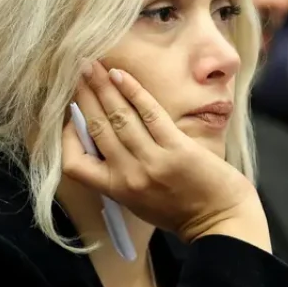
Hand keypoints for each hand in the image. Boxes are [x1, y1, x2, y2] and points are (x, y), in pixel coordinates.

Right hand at [63, 61, 268, 248]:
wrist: (220, 220)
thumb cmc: (180, 211)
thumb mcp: (138, 201)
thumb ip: (118, 175)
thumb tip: (100, 142)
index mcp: (116, 190)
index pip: (75, 163)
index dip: (68, 137)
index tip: (70, 116)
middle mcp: (129, 174)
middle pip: (96, 128)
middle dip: (83, 97)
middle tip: (76, 72)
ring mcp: (153, 160)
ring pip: (119, 116)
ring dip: (103, 87)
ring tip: (92, 66)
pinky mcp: (177, 148)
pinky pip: (150, 113)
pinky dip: (133, 91)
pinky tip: (121, 75)